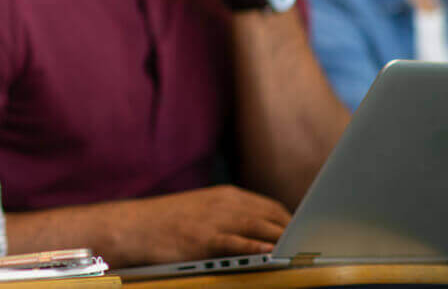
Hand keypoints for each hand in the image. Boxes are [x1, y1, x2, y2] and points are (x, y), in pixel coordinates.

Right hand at [120, 185, 290, 263]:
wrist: (135, 226)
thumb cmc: (169, 221)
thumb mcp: (203, 209)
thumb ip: (230, 214)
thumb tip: (259, 228)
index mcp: (226, 195)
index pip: (270, 206)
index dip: (290, 221)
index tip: (306, 234)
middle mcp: (224, 204)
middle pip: (270, 215)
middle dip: (294, 231)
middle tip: (312, 246)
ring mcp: (215, 220)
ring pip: (258, 226)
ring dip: (282, 238)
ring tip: (302, 249)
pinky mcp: (204, 238)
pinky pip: (235, 242)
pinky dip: (255, 246)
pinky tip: (270, 252)